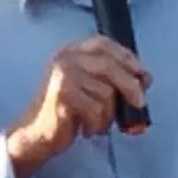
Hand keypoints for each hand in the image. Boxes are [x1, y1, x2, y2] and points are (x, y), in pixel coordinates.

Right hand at [4, 37, 149, 177]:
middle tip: (140, 102)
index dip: (127, 57)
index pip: (104, 44)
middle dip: (130, 85)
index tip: (144, 74)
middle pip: (109, 66)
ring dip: (107, 114)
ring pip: (106, 91)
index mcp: (71, 50)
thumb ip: (110, 77)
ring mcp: (62, 74)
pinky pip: (96, 108)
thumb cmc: (65, 112)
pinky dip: (97, 123)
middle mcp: (65, 57)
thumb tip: (143, 79)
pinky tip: (86, 128)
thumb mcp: (88, 86)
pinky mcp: (62, 94)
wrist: (34, 134)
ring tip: (96, 122)